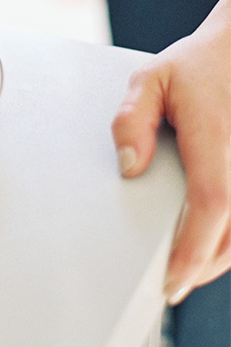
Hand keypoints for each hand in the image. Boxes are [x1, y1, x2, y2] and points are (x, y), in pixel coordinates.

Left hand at [111, 0, 230, 304]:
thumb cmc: (195, 67)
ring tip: (187, 268)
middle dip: (203, 266)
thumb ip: (131, 120)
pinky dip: (230, 237)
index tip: (173, 277)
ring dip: (220, 257)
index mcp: (214, 136)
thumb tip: (129, 166)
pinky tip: (210, 242)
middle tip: (171, 282)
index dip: (194, 248)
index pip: (211, 203)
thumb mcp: (149, 79)